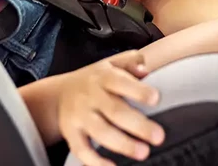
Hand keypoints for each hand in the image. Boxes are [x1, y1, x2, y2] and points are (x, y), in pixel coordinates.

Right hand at [57, 51, 164, 165]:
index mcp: (103, 77)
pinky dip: (95, 162)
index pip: (120, 82)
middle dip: (138, 125)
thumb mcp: (111, 63)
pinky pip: (81, 150)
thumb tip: (145, 68)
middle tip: (158, 136)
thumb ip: (131, 61)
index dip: (138, 90)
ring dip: (122, 144)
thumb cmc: (95, 80)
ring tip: (143, 152)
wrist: (59, 94)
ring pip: (100, 132)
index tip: (156, 98)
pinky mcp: (71, 134)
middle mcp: (90, 96)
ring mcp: (79, 116)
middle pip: (114, 111)